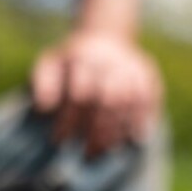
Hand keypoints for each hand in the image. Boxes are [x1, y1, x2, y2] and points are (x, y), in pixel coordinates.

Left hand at [31, 31, 161, 156]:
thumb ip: (43, 83)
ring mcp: (131, 66)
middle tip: (87, 154)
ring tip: (105, 151)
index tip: (59, 140)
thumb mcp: (49, 64)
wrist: (104, 36)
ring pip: (129, 101)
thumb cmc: (70, 61)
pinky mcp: (148, 73)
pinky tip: (134, 139)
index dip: (69, 120)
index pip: (78, 94)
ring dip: (118, 129)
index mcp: (82, 58)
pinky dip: (142, 119)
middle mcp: (109, 60)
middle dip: (97, 130)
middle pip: (107, 100)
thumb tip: (44, 107)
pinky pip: (149, 99)